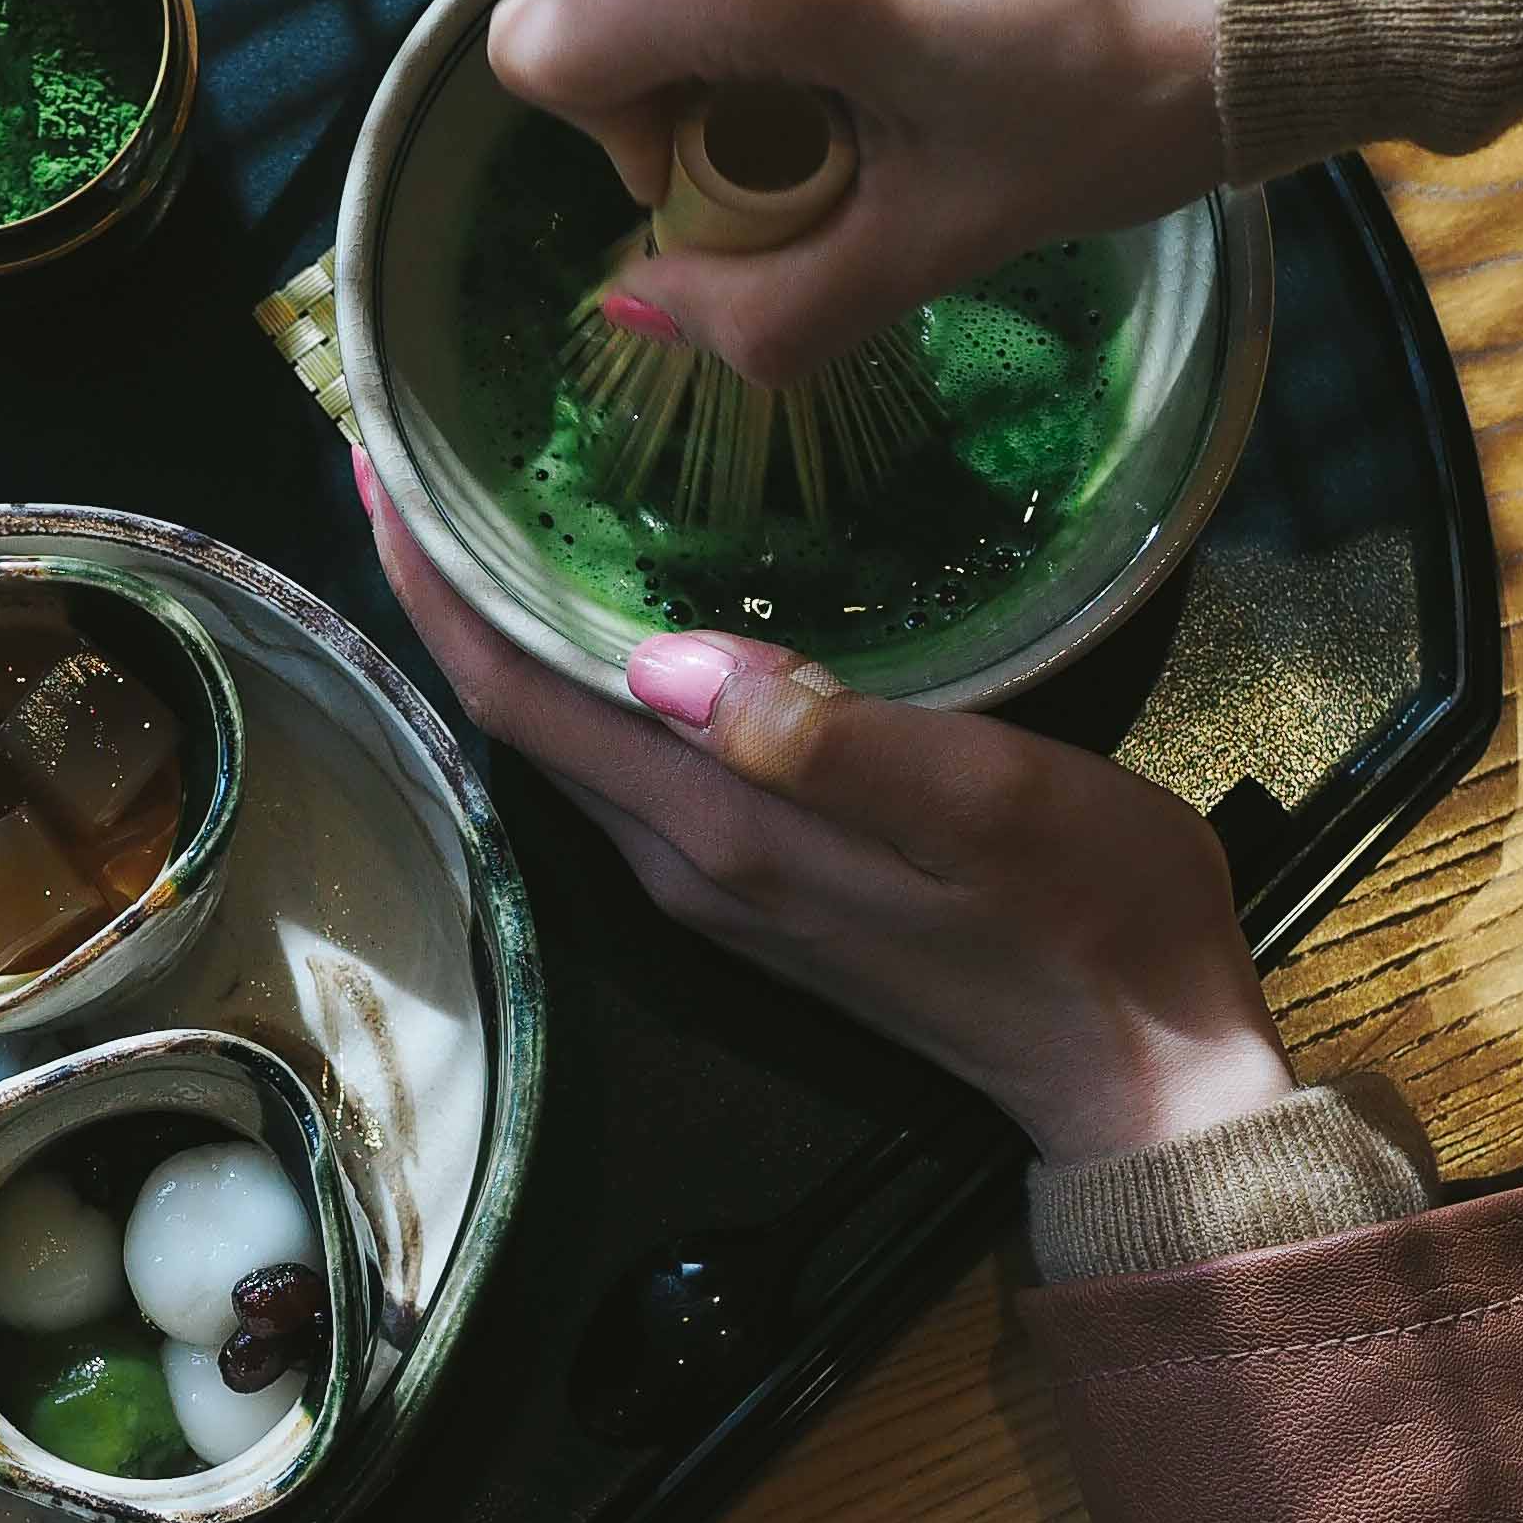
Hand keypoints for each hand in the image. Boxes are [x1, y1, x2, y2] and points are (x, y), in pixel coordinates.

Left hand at [359, 461, 1288, 1164]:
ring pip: (570, 737)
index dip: (435, 584)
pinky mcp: (763, 886)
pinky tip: (614, 608)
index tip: (378, 464)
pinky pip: (632, 760)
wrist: (1144, 1071)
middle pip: (520, 714)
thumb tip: (661, 659)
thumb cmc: (1090, 919)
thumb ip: (823, 736)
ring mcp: (720, 883)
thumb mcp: (983, 802)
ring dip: (511, 627)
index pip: (520, 697)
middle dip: (450, 587)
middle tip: (414, 451)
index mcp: (718, 833)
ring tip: (488, 504)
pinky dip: (587, 674)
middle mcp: (685, 864)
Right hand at [490, 0, 1218, 390]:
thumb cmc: (1146, 88)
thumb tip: (647, 313)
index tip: (746, 176)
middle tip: (890, 136)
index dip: (617, 141)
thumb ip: (775, 303)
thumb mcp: (953, 233)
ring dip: (797, 17)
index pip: (547, 47)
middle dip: (733, 92)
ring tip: (948, 53)